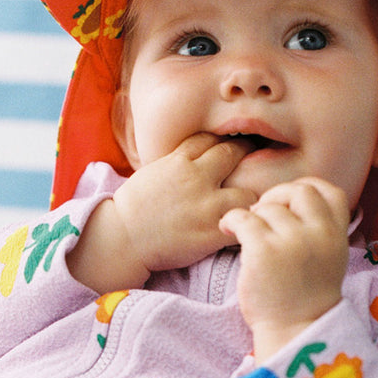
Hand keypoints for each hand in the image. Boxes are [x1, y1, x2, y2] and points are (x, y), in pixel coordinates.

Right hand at [68, 133, 256, 291]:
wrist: (122, 238)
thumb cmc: (133, 208)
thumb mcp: (153, 172)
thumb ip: (177, 162)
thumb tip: (194, 157)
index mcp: (179, 160)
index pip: (212, 138)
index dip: (224, 140)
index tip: (232, 147)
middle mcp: (196, 177)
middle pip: (234, 153)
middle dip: (246, 157)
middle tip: (254, 166)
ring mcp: (205, 205)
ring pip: (249, 190)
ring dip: (252, 197)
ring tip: (252, 204)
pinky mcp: (210, 232)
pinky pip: (243, 223)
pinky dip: (248, 224)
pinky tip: (249, 227)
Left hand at [219, 177, 349, 362]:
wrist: (292, 331)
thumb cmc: (304, 299)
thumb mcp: (328, 260)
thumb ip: (319, 231)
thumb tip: (294, 201)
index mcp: (336, 236)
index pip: (330, 192)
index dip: (308, 188)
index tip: (289, 202)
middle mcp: (317, 234)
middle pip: (298, 190)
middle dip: (277, 196)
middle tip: (263, 214)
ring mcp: (291, 241)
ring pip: (267, 207)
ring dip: (253, 216)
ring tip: (246, 234)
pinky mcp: (262, 251)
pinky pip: (242, 217)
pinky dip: (231, 220)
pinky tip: (227, 230)